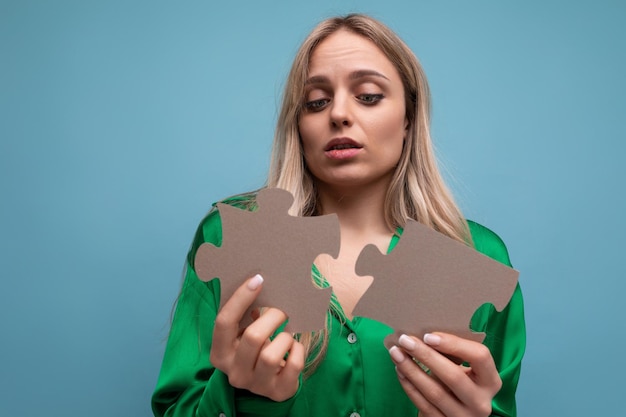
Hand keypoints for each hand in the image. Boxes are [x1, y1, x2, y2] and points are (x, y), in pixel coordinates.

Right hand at [210, 274, 304, 400]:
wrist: (269, 382)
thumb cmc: (254, 351)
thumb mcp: (241, 335)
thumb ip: (243, 315)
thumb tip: (257, 283)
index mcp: (219, 354)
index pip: (224, 322)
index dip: (241, 298)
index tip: (258, 279)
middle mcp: (234, 373)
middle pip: (253, 337)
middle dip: (273, 317)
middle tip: (282, 311)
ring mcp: (256, 385)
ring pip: (271, 355)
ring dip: (284, 337)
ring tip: (286, 335)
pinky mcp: (278, 392)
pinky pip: (293, 365)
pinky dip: (297, 350)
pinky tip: (293, 348)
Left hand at [388, 332, 501, 416]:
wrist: (460, 415)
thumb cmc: (461, 383)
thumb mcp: (465, 370)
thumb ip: (453, 355)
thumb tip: (422, 336)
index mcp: (490, 381)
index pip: (480, 357)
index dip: (454, 344)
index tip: (428, 335)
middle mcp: (481, 402)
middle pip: (453, 376)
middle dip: (426, 355)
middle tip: (405, 340)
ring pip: (435, 392)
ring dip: (411, 370)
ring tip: (396, 353)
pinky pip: (423, 405)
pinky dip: (409, 386)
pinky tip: (400, 371)